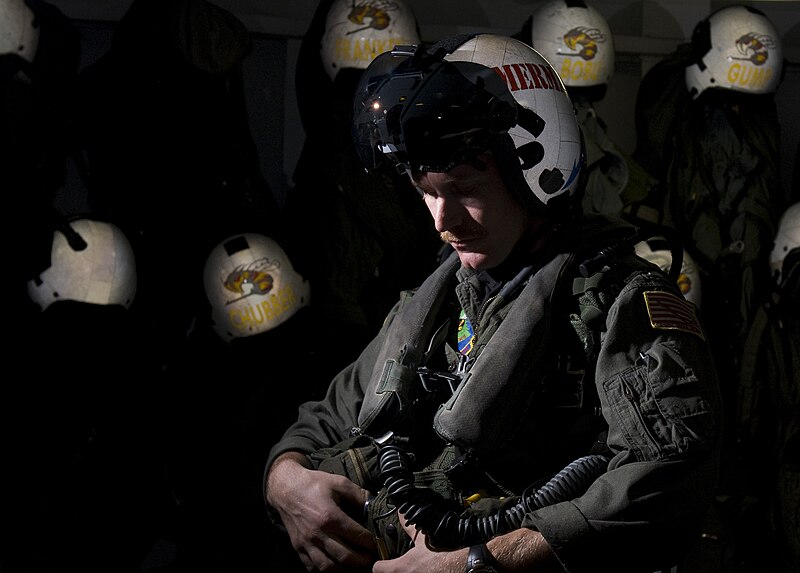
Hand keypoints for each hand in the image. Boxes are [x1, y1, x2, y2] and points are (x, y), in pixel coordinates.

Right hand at [266, 453, 377, 570]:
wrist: (285, 488)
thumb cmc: (313, 484)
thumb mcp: (338, 482)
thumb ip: (358, 494)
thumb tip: (373, 504)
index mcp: (330, 516)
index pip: (356, 536)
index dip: (370, 542)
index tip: (377, 543)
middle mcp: (318, 533)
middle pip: (345, 557)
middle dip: (362, 560)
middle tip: (371, 558)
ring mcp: (306, 543)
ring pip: (328, 567)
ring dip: (345, 569)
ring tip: (354, 564)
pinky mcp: (298, 547)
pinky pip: (312, 567)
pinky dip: (325, 570)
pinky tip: (335, 565)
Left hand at [372, 512, 464, 572]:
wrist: (459, 568)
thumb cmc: (439, 555)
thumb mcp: (423, 540)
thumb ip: (409, 529)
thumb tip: (400, 513)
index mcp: (398, 568)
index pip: (377, 568)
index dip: (381, 563)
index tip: (384, 561)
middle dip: (392, 570)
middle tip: (400, 565)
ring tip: (414, 568)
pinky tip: (423, 572)